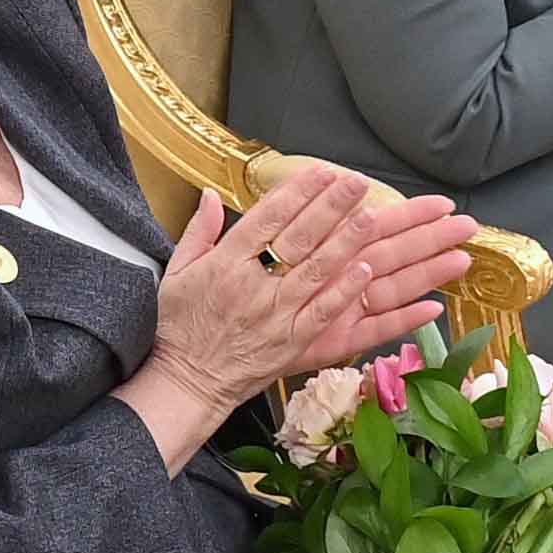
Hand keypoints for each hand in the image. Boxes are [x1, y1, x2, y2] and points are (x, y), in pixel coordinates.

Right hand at [143, 162, 477, 415]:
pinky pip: (325, 314)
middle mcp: (253, 285)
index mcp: (225, 263)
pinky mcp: (292, 343)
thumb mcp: (178, 272)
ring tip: (375, 215)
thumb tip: (213, 195)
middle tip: (358, 180)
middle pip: (299, 238)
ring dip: (347, 242)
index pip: (267, 218)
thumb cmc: (181, 325)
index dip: (298, 192)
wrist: (187, 382)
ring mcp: (275, 315)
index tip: (323, 171)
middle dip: (331, 206)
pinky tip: (369, 271)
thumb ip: (200, 231)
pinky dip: (347, 292)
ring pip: (318, 272)